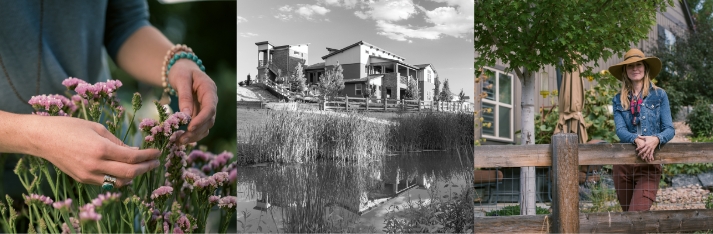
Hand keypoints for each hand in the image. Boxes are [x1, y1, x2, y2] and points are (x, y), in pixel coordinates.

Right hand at [23, 115, 160, 187]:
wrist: (42, 138)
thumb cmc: (70, 127)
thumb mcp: (97, 128)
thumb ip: (117, 141)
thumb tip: (135, 152)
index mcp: (101, 149)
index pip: (132, 157)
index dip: (148, 156)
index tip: (158, 152)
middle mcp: (96, 165)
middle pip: (129, 173)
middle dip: (146, 168)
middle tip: (156, 163)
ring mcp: (88, 175)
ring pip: (119, 182)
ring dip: (134, 176)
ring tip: (143, 167)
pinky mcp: (83, 179)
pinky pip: (107, 183)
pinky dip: (119, 179)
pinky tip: (126, 171)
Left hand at [168, 59, 217, 143]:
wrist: (182, 69)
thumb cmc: (181, 71)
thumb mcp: (181, 80)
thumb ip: (184, 96)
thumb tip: (186, 115)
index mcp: (209, 89)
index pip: (210, 108)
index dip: (201, 120)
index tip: (190, 128)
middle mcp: (211, 100)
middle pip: (209, 119)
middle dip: (196, 131)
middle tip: (181, 139)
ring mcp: (207, 107)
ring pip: (206, 125)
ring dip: (195, 135)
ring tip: (179, 141)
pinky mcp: (201, 112)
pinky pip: (200, 125)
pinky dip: (193, 133)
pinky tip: (182, 138)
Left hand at [635, 136, 659, 161]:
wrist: (657, 139)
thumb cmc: (651, 138)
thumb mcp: (646, 137)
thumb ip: (641, 137)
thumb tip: (637, 135)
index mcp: (646, 143)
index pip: (641, 146)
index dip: (638, 148)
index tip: (636, 150)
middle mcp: (648, 146)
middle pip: (644, 150)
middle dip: (641, 153)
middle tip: (638, 155)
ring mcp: (651, 148)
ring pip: (647, 152)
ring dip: (645, 156)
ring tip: (643, 158)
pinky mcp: (653, 149)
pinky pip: (651, 153)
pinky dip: (650, 156)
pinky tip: (649, 158)